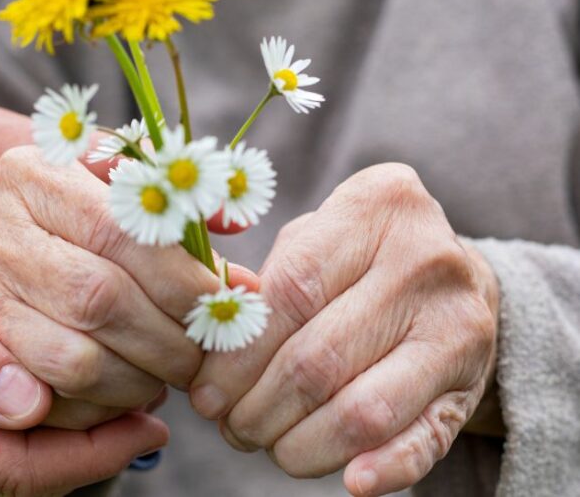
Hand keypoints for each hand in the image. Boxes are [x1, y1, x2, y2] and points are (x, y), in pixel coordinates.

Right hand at [0, 145, 228, 428]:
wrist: (4, 237)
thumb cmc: (81, 212)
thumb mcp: (120, 189)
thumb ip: (177, 210)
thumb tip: (241, 265)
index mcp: (32, 174)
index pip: (119, 231)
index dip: (181, 278)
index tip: (222, 304)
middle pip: (97, 299)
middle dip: (169, 339)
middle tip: (205, 354)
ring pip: (73, 360)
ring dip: (139, 381)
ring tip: (168, 373)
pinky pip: (47, 402)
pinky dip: (101, 410)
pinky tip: (127, 392)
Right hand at [0, 180, 167, 494]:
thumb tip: (26, 403)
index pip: (14, 467)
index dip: (92, 453)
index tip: (151, 424)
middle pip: (18, 474)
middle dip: (93, 449)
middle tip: (157, 405)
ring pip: (5, 461)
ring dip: (68, 436)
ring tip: (127, 394)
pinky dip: (31, 421)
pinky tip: (61, 385)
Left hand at [189, 163, 499, 496]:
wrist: (456, 276)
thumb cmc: (358, 256)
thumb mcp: (315, 238)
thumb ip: (265, 284)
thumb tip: (209, 355)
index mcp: (377, 206)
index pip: (290, 292)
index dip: (237, 354)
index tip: (203, 392)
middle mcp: (425, 260)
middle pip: (318, 359)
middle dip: (259, 408)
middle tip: (230, 426)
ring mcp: (459, 324)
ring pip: (362, 410)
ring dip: (300, 445)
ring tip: (268, 444)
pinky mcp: (472, 382)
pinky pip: (426, 439)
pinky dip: (386, 469)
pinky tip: (351, 482)